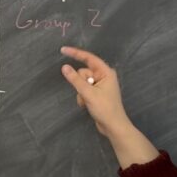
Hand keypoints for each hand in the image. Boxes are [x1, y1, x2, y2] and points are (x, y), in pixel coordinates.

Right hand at [60, 45, 159, 168]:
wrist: (113, 126)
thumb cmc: (104, 108)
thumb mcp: (88, 93)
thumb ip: (75, 79)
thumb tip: (64, 67)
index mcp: (106, 72)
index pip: (88, 58)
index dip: (75, 53)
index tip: (63, 50)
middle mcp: (103, 76)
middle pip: (83, 72)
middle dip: (80, 83)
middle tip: (86, 94)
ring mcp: (100, 85)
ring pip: (82, 83)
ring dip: (81, 92)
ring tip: (88, 102)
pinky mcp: (97, 94)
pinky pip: (84, 90)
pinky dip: (83, 97)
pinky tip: (87, 105)